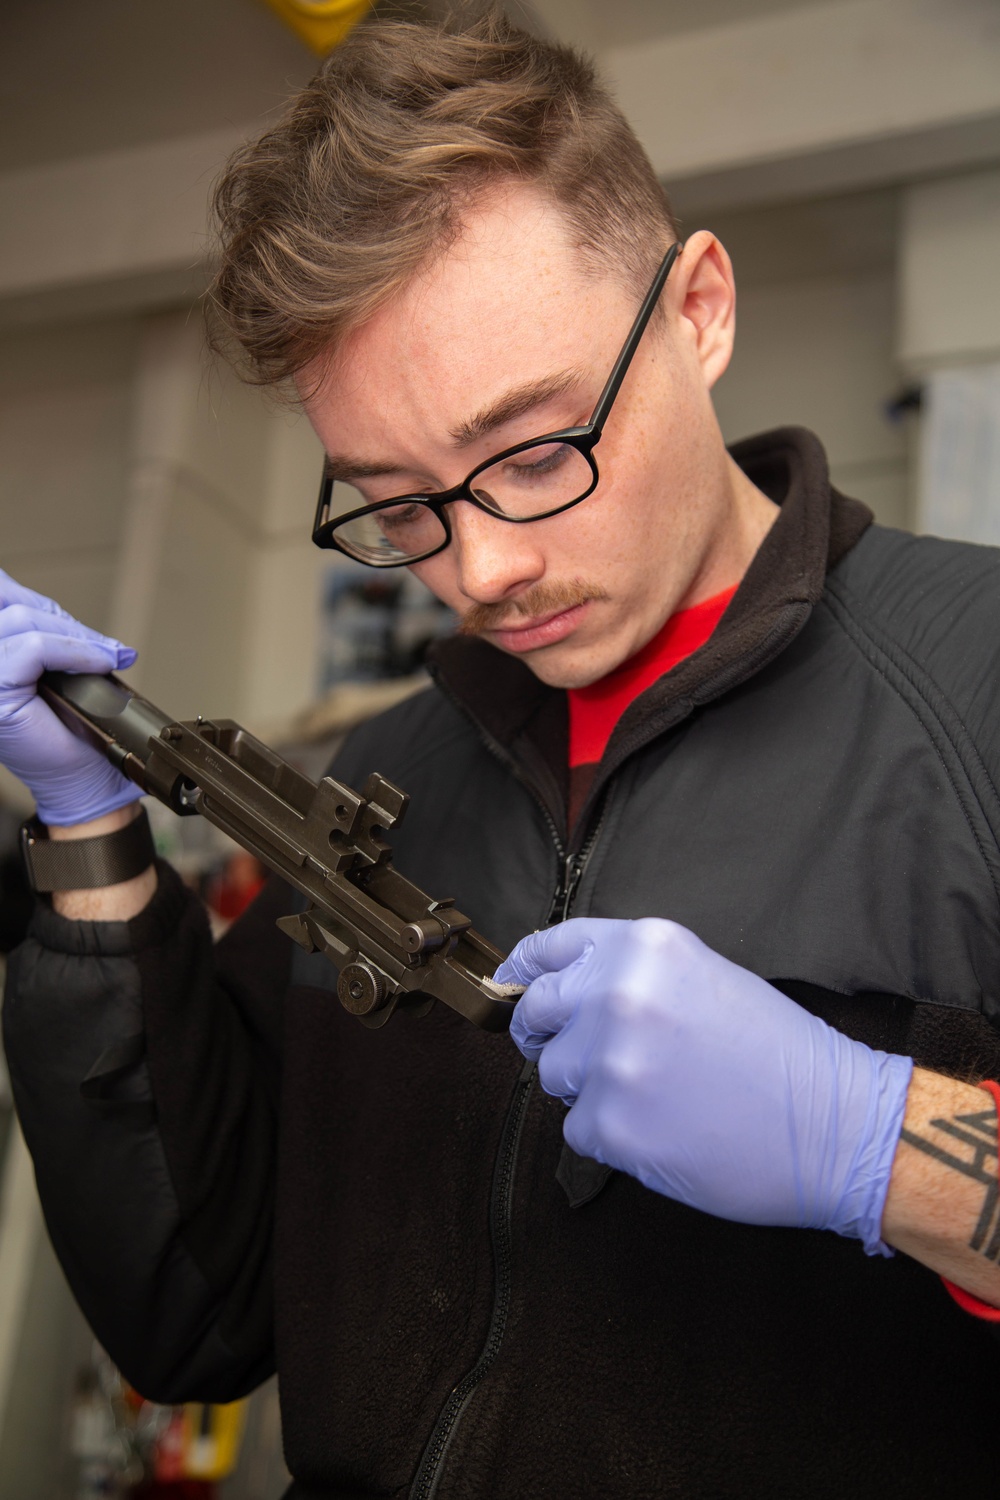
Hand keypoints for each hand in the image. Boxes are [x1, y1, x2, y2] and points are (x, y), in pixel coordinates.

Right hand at [0, 569, 140, 825]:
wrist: (85, 779)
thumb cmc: (72, 730)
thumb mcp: (56, 667)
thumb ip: (43, 633)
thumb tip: (50, 604)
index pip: (0, 596)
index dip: (36, 600)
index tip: (72, 625)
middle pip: (11, 605)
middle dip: (63, 620)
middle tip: (105, 647)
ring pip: (23, 621)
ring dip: (76, 635)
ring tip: (109, 656)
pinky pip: (35, 649)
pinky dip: (75, 652)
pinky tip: (101, 664)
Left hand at [494, 917, 912, 1253]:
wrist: (834, 1124)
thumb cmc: (777, 1052)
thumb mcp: (703, 975)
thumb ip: (631, 972)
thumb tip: (562, 990)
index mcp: (644, 945)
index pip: (549, 947)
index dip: (524, 970)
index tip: (511, 986)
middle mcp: (618, 991)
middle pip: (536, 1010)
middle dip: (548, 1034)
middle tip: (582, 1055)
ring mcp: (610, 1059)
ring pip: (554, 1075)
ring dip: (589, 1089)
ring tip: (656, 1094)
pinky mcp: (610, 1123)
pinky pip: (578, 1129)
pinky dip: (612, 1135)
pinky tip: (664, 1129)